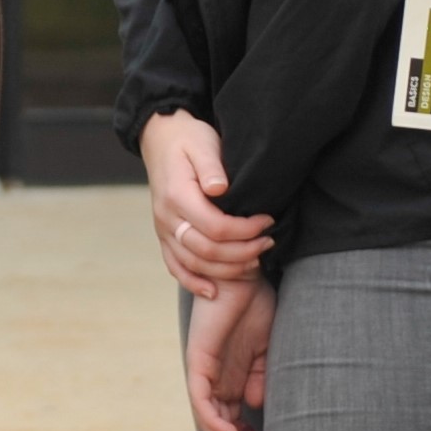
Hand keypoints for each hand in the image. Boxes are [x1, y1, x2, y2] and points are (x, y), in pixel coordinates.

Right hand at [140, 109, 272, 299]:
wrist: (161, 139)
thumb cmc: (189, 139)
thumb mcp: (203, 142)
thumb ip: (211, 166)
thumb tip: (219, 189)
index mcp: (177, 195)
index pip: (215, 227)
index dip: (245, 230)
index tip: (268, 221)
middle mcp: (167, 218)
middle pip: (206, 251)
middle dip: (243, 252)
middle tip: (269, 242)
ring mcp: (163, 230)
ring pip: (194, 264)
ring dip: (227, 269)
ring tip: (255, 261)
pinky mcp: (164, 236)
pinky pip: (175, 266)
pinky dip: (193, 283)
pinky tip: (213, 292)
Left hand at [182, 277, 276, 430]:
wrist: (244, 275)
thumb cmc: (255, 307)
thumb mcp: (267, 350)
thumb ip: (263, 378)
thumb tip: (258, 406)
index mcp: (233, 382)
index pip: (235, 424)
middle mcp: (217, 383)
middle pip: (220, 430)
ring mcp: (205, 374)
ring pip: (210, 422)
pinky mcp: (198, 363)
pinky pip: (201, 400)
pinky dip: (213, 421)